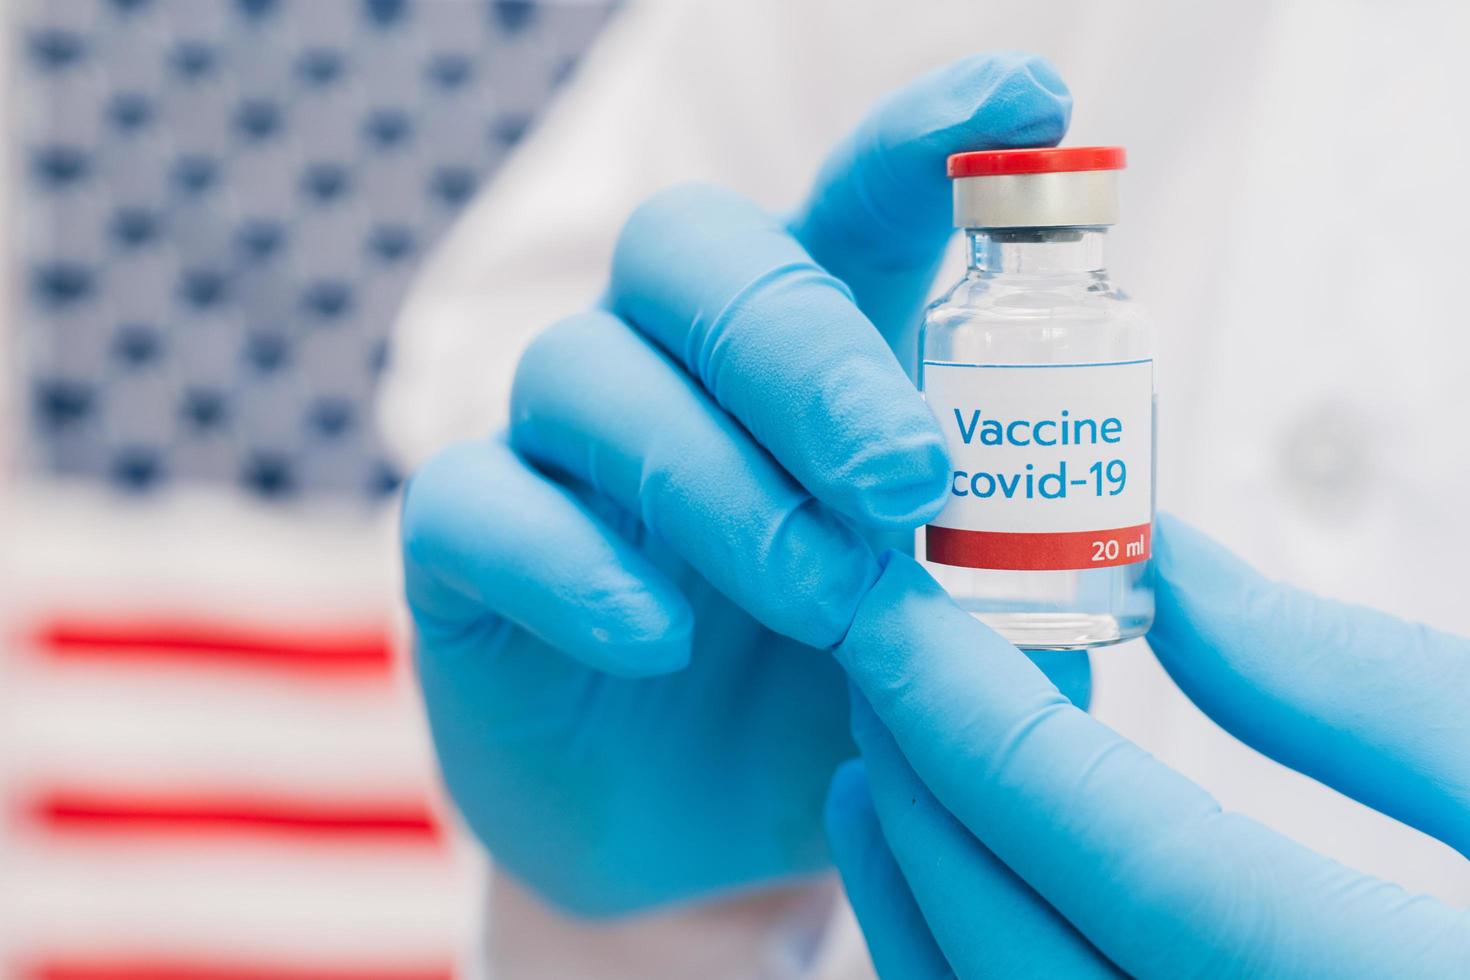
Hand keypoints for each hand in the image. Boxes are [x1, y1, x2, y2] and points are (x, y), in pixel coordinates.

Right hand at [399, 54, 1074, 914]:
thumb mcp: (940, 645)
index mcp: (801, 362)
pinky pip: (479, 508)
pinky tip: (658, 641)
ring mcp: (553, 451)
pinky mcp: (465, 548)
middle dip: (804, 352)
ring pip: (584, 371)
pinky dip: (574, 566)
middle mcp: (668, 370)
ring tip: (823, 599)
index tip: (1027, 100)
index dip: (923, 144)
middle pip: (693, 253)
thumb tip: (1129, 545)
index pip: (849, 213)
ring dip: (715, 481)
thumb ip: (1013, 588)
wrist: (692, 843)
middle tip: (906, 476)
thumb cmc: (829, 707)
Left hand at [825, 514, 1469, 977]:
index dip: (981, 724)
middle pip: (1031, 957)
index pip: (1124, 860)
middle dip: (927, 795)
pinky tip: (943, 890)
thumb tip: (1168, 565)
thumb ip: (1354, 689)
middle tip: (873, 660)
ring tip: (877, 764)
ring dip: (918, 900)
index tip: (890, 613)